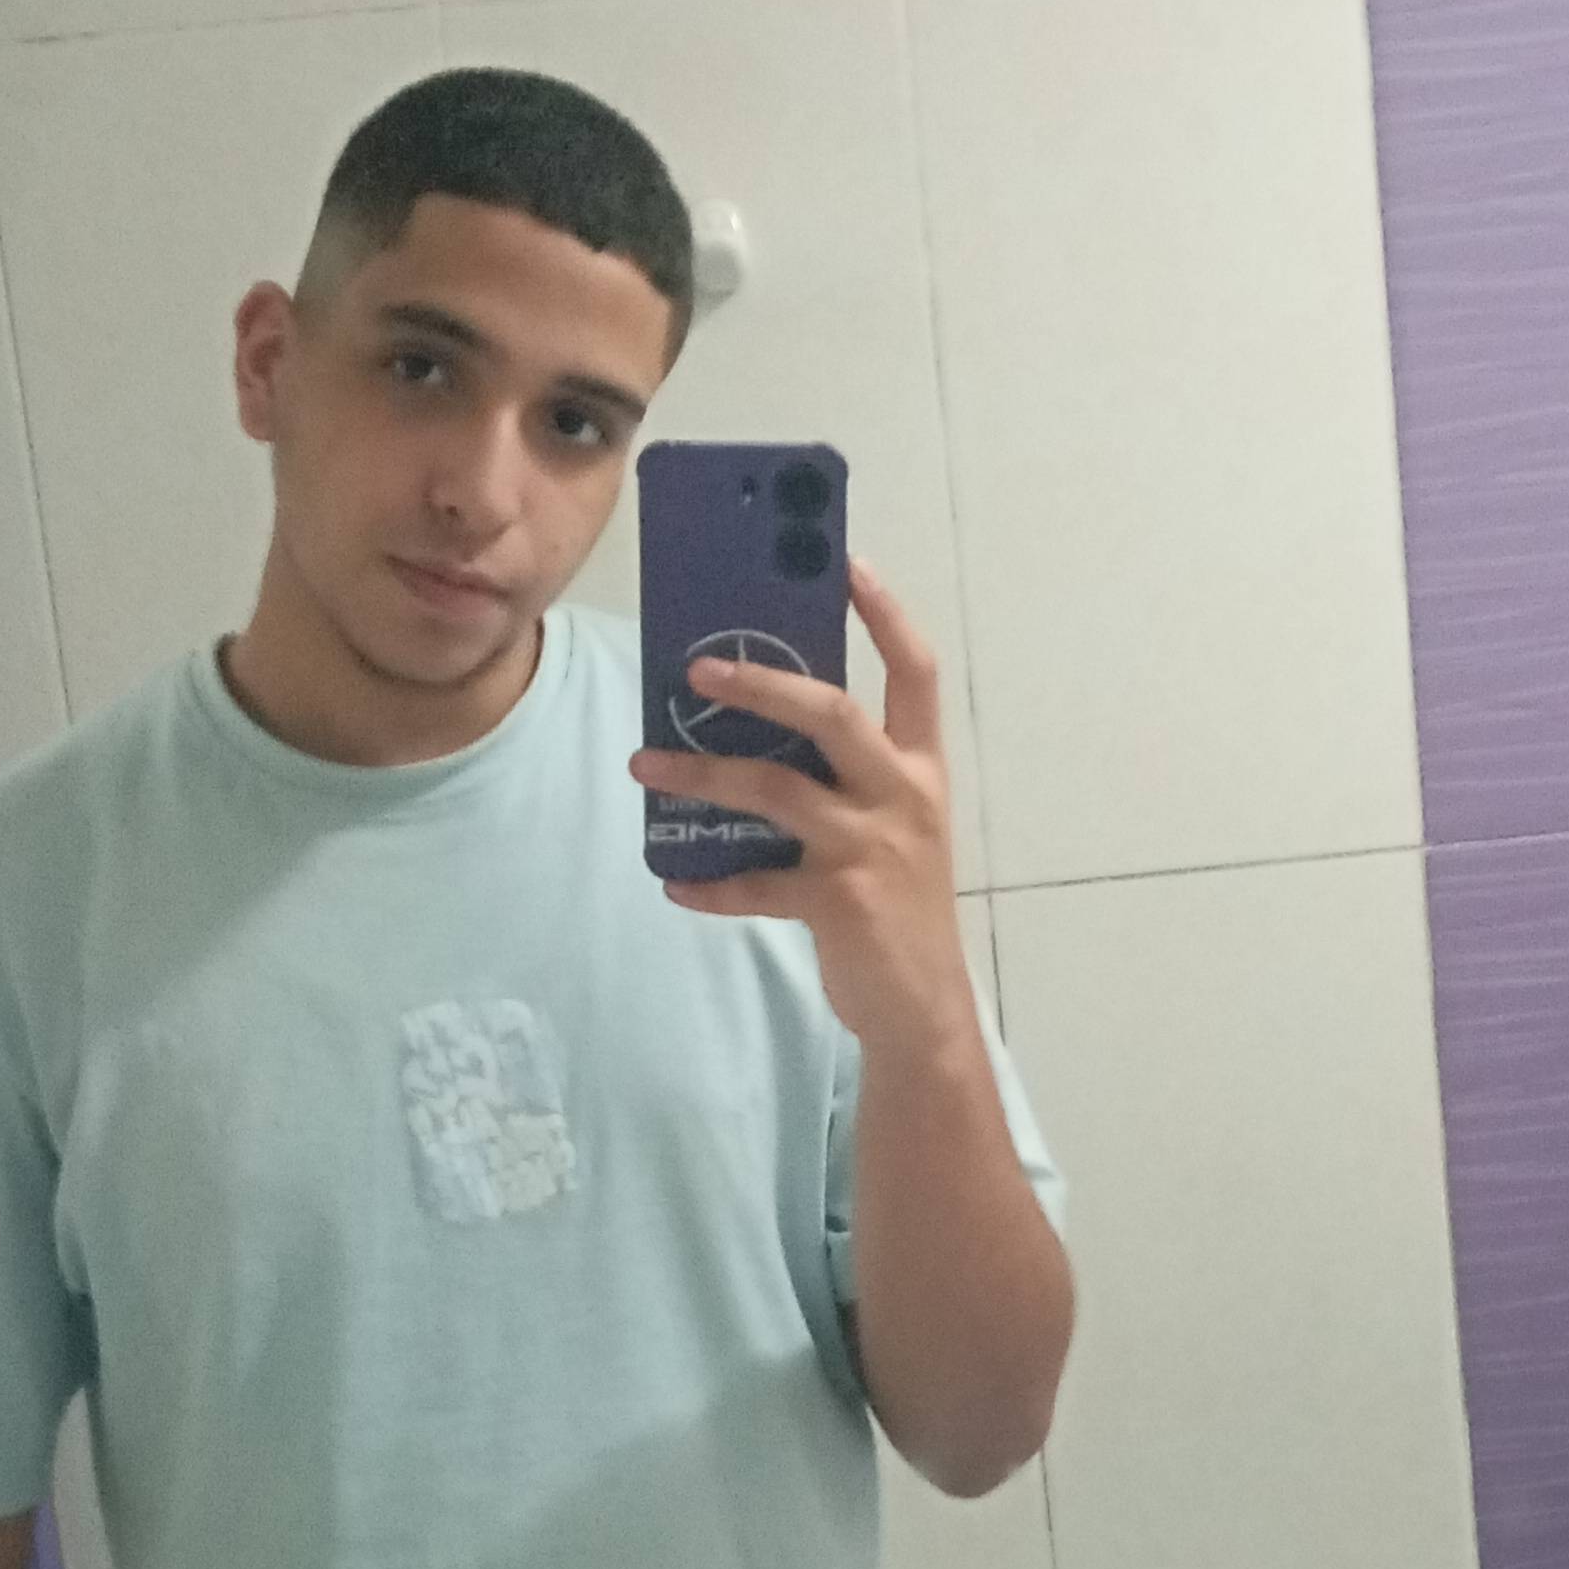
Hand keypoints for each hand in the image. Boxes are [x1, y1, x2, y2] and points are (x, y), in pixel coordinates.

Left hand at [630, 559, 973, 1059]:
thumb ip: (846, 776)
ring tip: (644, 762)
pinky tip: (674, 882)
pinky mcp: (838, 902)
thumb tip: (755, 723)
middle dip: (764, 682)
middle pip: (834, 714)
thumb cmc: (898, 903)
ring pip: (776, 790)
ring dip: (702, 771)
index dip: (885, 613)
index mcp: (921, 768)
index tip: (845, 561)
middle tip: (697, 667)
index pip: (915, 672)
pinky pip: (756, 884)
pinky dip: (710, 883)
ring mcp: (871, 848)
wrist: (924, 1007)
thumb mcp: (893, 825)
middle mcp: (903, 796)